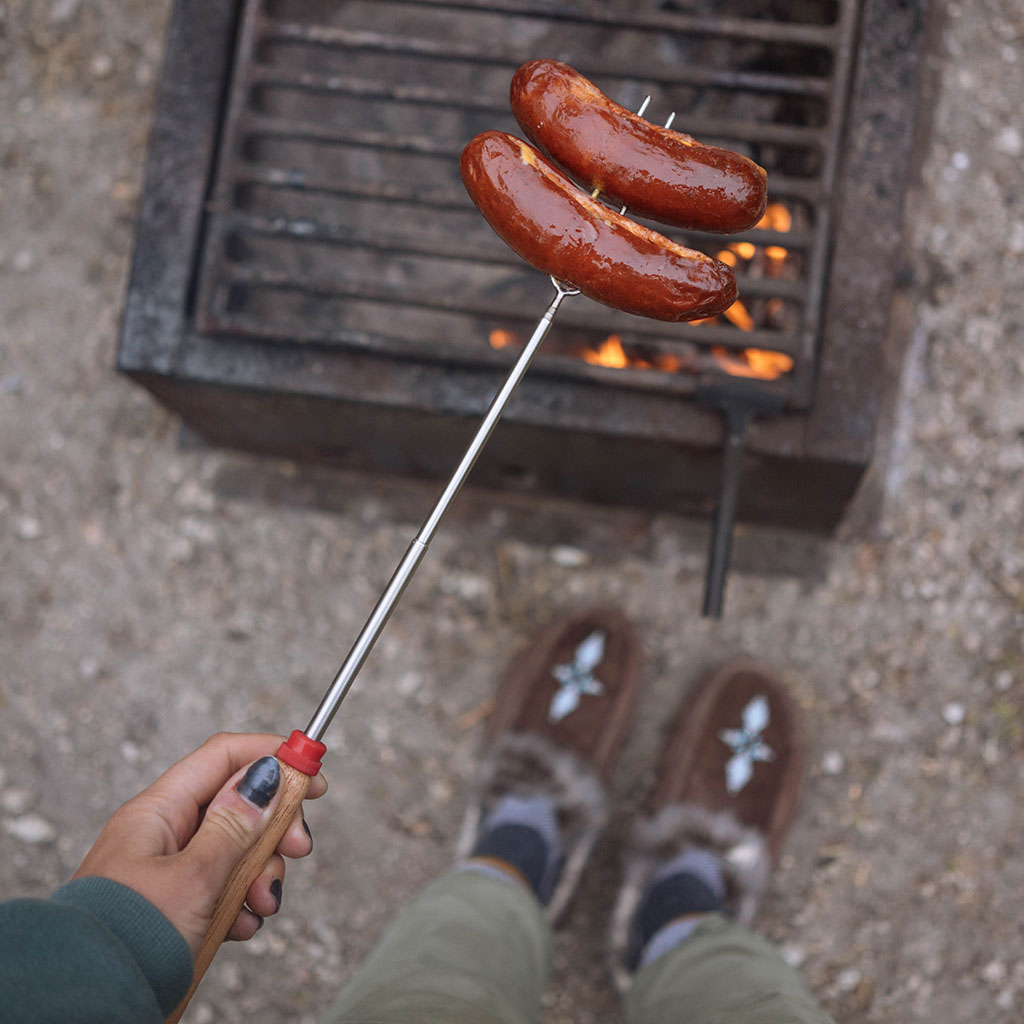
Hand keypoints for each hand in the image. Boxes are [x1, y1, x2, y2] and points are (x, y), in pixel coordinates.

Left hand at [72, 732, 327, 958]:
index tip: (313, 774)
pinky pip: (224, 889)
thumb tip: (267, 774)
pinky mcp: (178, 906)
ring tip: (261, 905)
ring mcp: (170, 871)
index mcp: (158, 813)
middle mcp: (164, 835)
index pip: (224, 758)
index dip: (272, 757)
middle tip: (298, 849)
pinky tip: (241, 926)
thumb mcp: (195, 877)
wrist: (86, 1007)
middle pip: (239, 805)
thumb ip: (236, 824)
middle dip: (275, 828)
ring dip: (262, 874)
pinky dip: (242, 904)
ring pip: (237, 851)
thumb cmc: (128, 940)